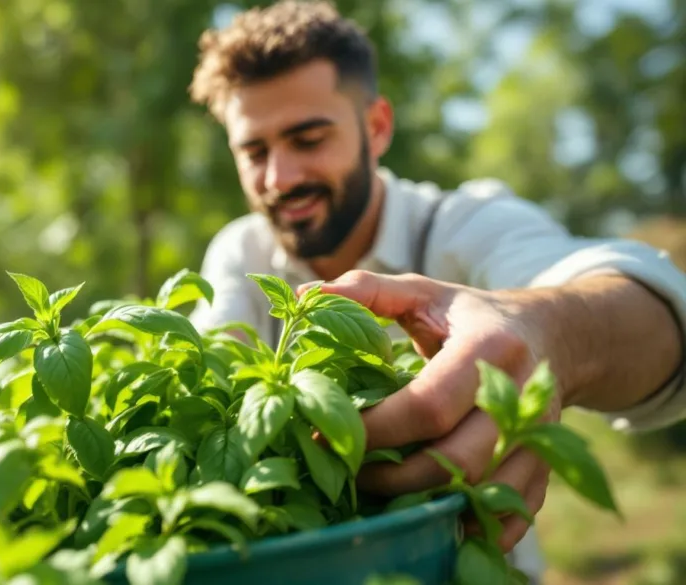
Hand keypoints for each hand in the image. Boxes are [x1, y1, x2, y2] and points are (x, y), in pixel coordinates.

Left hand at [298, 270, 561, 552]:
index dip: (375, 429)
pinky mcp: (544, 465)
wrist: (553, 336)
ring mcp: (538, 436)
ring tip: (379, 498)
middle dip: (395, 478)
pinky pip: (512, 511)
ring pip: (484, 493)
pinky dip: (472, 525)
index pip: (428, 405)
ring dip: (428, 507)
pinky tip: (431, 521)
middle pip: (458, 460)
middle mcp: (521, 396)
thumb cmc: (470, 315)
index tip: (325, 434)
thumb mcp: (422, 292)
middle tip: (349, 473)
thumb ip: (365, 290)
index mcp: (488, 348)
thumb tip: (306, 296)